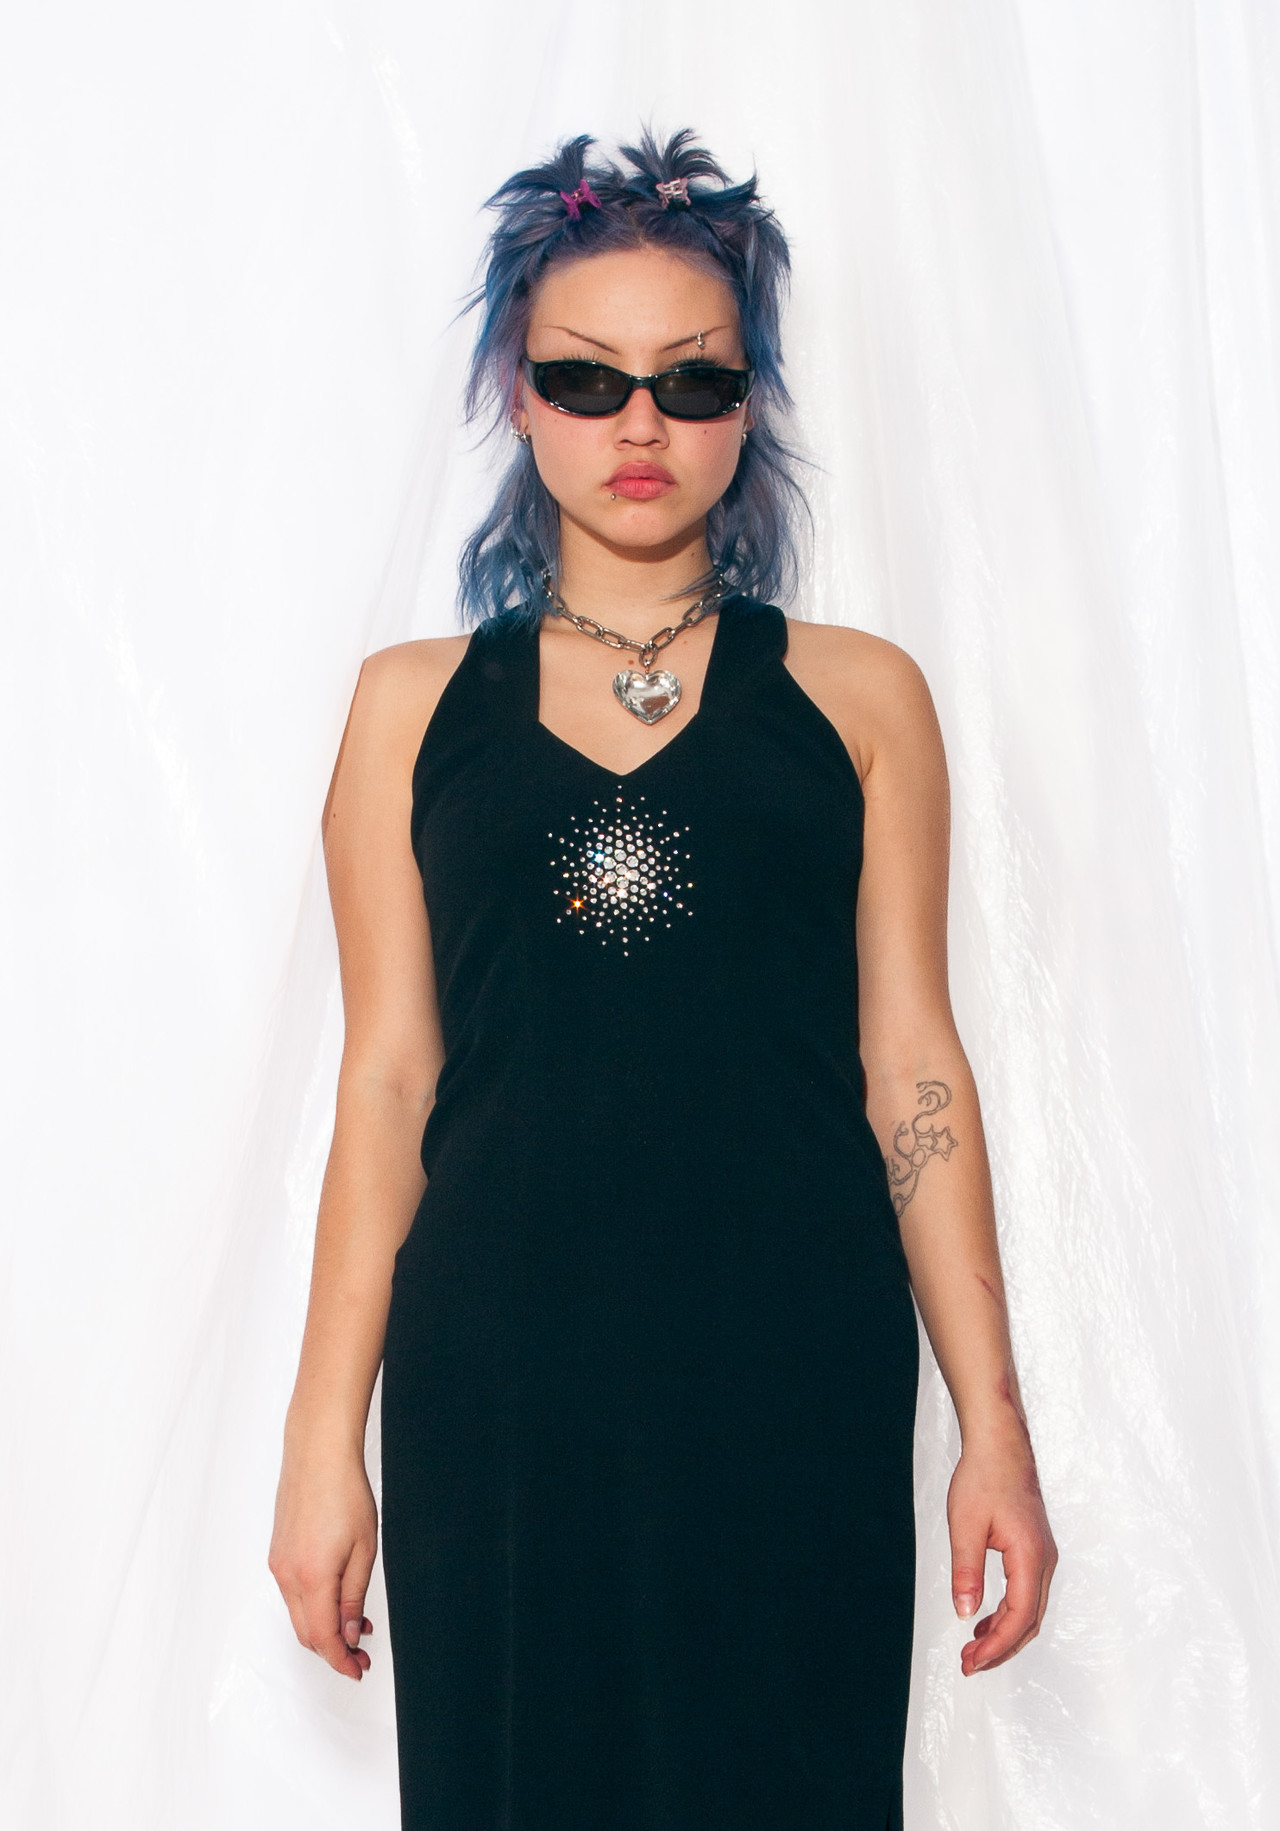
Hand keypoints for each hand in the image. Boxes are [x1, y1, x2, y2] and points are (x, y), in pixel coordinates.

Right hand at [268, 1445, 378, 1680]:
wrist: (317, 1453)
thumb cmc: (346, 1493)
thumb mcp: (364, 1549)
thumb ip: (354, 1597)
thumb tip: (350, 1635)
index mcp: (311, 1577)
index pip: (323, 1638)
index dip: (342, 1661)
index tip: (359, 1671)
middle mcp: (287, 1575)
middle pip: (306, 1633)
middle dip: (334, 1650)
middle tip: (362, 1655)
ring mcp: (278, 1564)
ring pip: (298, 1614)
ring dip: (324, 1627)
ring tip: (359, 1625)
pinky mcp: (277, 1552)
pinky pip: (293, 1593)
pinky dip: (313, 1605)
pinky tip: (336, 1597)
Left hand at [947, 1420, 1056, 1675]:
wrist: (1000, 1445)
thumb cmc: (983, 1478)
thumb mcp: (965, 1525)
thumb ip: (966, 1571)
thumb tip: (965, 1614)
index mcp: (1030, 1557)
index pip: (1019, 1618)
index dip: (996, 1647)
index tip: (970, 1661)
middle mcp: (1044, 1561)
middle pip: (1029, 1622)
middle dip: (1001, 1649)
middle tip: (968, 1664)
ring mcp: (1043, 1557)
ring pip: (1030, 1611)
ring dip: (1004, 1634)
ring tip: (972, 1649)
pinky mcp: (1035, 1551)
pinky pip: (1027, 1594)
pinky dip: (1008, 1615)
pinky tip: (984, 1620)